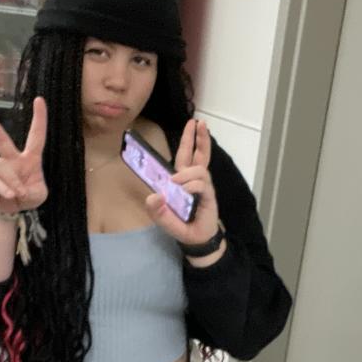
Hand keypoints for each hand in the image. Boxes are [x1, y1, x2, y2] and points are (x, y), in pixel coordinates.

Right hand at [0, 97, 48, 213]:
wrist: (12, 208)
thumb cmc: (28, 195)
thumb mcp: (39, 194)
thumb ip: (33, 191)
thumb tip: (16, 189)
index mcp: (30, 158)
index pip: (36, 135)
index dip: (39, 118)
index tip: (39, 99)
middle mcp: (13, 159)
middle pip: (1, 140)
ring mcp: (0, 169)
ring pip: (3, 168)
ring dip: (14, 183)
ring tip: (19, 194)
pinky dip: (6, 191)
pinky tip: (11, 196)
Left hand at [145, 119, 219, 247]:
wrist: (197, 239)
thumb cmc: (181, 226)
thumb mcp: (163, 219)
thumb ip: (156, 210)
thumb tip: (153, 196)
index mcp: (182, 181)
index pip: (185, 156)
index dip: (188, 140)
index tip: (192, 123)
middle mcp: (193, 180)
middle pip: (196, 154)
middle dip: (197, 137)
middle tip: (199, 122)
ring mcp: (203, 186)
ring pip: (198, 168)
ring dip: (186, 174)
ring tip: (177, 183)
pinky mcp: (209, 195)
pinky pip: (201, 183)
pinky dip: (192, 185)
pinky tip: (188, 192)